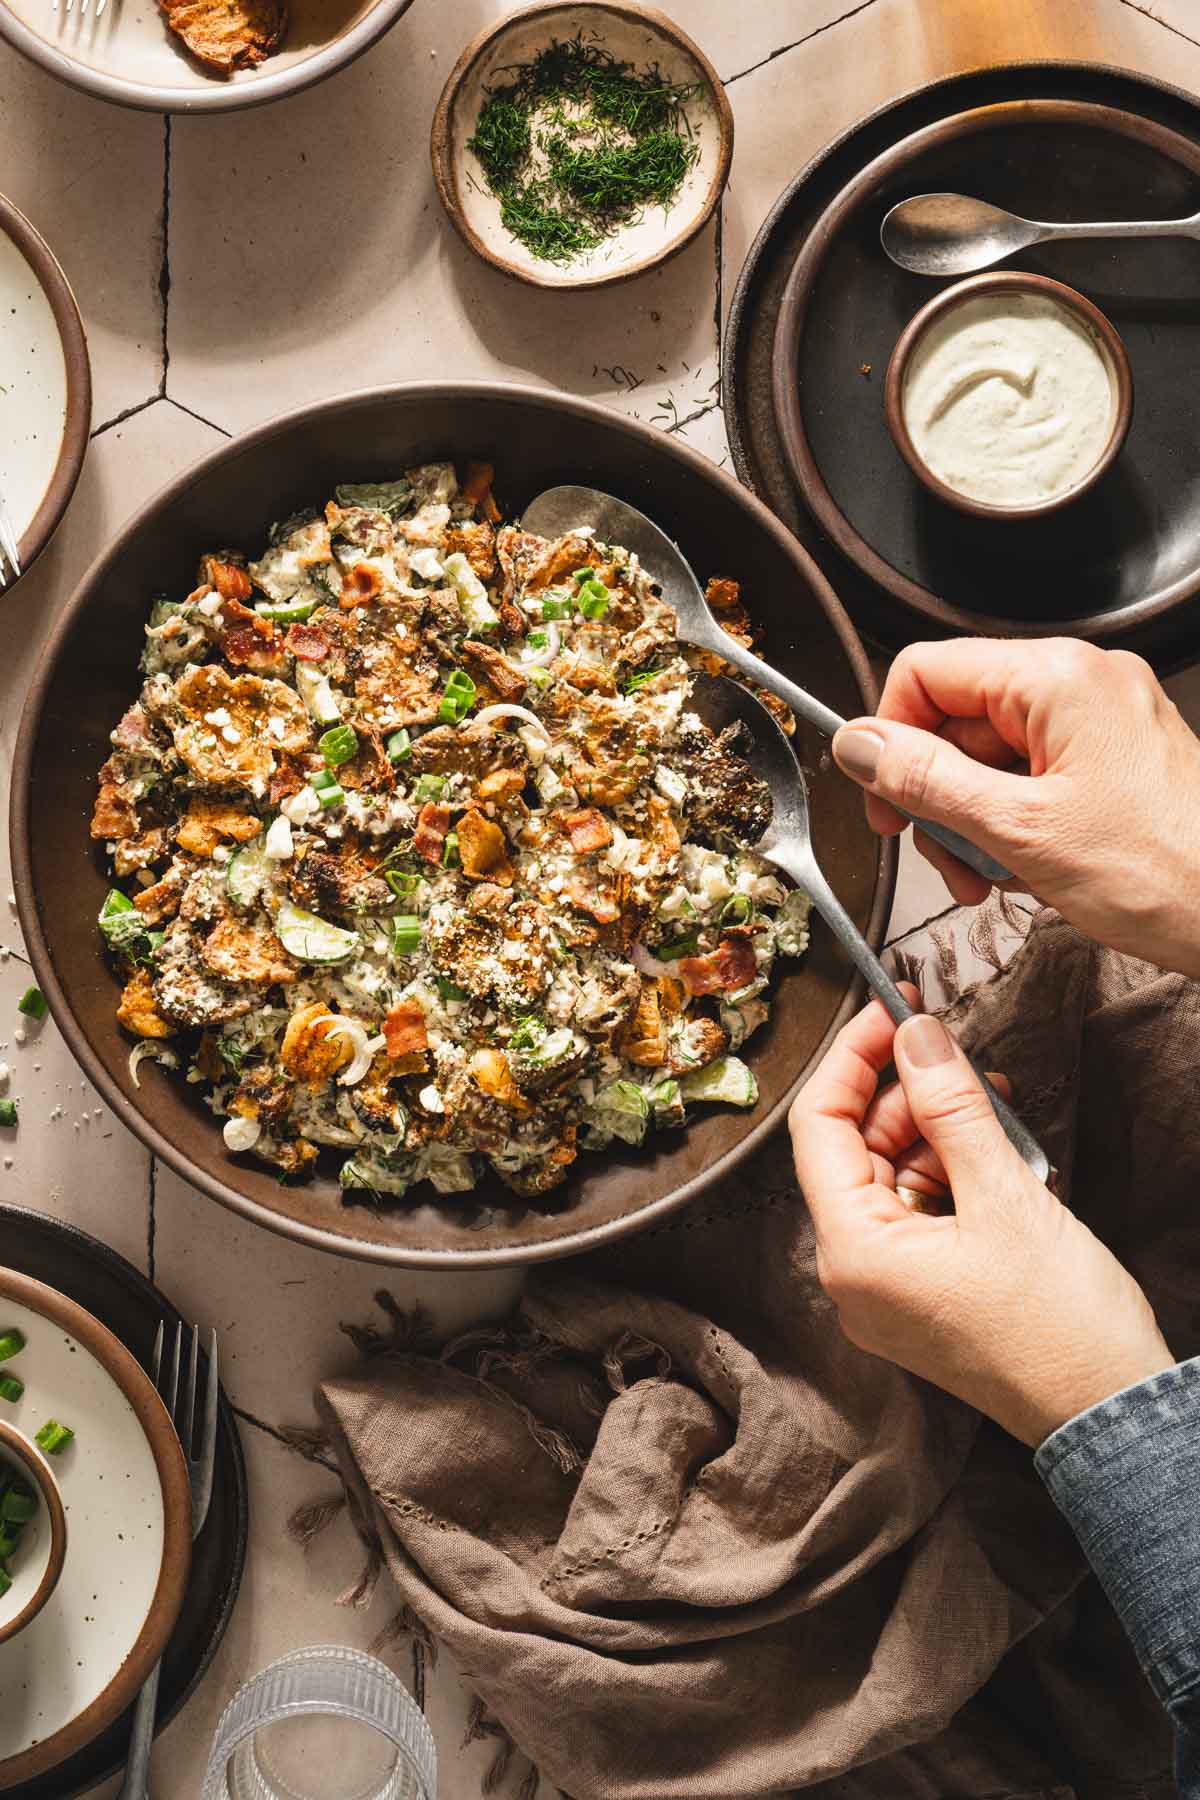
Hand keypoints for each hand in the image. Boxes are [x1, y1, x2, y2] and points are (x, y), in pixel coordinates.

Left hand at [788, 989, 1171, 1446]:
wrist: (1113, 1414)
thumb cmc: (1061, 1321)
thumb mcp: (1006, 1194)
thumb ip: (951, 1106)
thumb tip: (916, 1035)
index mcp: (853, 1253)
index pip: (817, 1126)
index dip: (851, 1058)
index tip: (892, 1010)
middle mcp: (853, 1276)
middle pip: (852, 1151)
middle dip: (901, 1093)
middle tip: (953, 1050)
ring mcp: (886, 1293)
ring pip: (888, 1179)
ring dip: (933, 1130)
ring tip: (990, 1101)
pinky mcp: (921, 1299)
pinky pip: (916, 1214)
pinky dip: (949, 1174)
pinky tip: (994, 1149)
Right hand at [831, 638, 1199, 975]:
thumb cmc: (1169, 872)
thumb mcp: (1019, 830)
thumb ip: (925, 780)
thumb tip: (859, 744)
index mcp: (1057, 678)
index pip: (925, 671)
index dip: (888, 737)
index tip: (882, 800)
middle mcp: (1082, 684)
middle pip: (955, 720)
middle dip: (936, 797)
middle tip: (940, 857)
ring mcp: (1101, 723)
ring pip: (989, 757)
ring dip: (971, 823)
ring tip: (988, 878)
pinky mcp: (1114, 761)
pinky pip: (1031, 779)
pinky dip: (1012, 826)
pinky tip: (1022, 871)